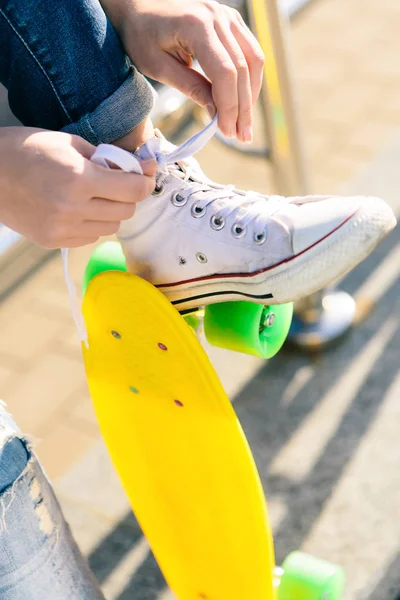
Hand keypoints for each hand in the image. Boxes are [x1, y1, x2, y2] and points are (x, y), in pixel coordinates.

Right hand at [0, 127, 155, 247]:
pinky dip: (91, 224)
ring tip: (93, 197)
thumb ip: (106, 158)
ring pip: (110, 228)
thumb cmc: (26, 150)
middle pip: (126, 212)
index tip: (144, 176)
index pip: (133, 190)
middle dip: (127, 197)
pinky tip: (76, 209)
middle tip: (116, 184)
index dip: (144, 182)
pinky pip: (89, 237)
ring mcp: (62, 229)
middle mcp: (73, 208)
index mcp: (80, 179)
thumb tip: (139, 168)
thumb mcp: (68, 143)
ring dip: (110, 213)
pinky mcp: (53, 241)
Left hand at [102, 0, 264, 141]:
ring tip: (244, 124)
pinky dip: (249, 79)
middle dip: (243, 107)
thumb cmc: (140, 35)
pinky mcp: (231, 20)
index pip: (225, 73)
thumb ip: (190, 87)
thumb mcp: (158, 67)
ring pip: (253, 60)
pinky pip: (250, 52)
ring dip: (251, 95)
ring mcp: (227, 15)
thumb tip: (217, 113)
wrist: (137, 5)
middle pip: (242, 69)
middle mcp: (217, 16)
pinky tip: (242, 101)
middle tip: (242, 137)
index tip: (227, 132)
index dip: (229, 106)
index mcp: (196, 26)